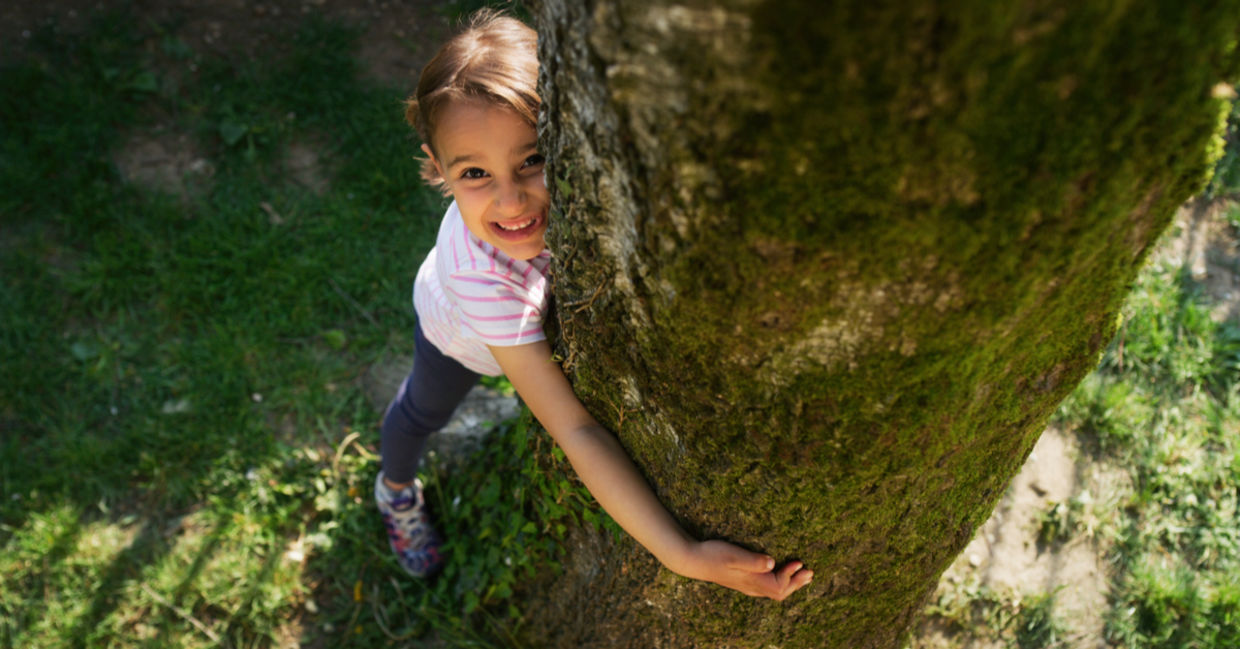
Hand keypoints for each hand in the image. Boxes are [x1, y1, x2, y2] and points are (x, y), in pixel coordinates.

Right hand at [679, 539, 812, 600]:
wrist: (693, 560)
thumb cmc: (712, 555)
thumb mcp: (734, 554)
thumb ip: (753, 560)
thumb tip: (772, 563)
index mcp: (752, 581)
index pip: (779, 587)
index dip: (792, 577)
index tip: (799, 562)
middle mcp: (751, 587)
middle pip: (780, 592)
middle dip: (797, 583)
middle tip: (810, 572)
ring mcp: (747, 585)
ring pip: (774, 590)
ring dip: (790, 583)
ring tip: (803, 575)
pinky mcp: (743, 580)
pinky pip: (767, 586)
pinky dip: (779, 581)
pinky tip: (779, 573)